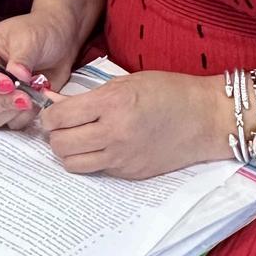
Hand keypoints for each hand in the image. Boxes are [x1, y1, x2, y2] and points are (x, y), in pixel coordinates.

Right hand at [0, 10, 85, 132]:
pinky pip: (10, 124)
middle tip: (24, 97)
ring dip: (10, 113)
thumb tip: (17, 76)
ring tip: (32, 98)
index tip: (8, 84)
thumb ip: (21, 58)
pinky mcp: (11, 108)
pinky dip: (23, 117)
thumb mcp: (30, 39)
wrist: (62, 41)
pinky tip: (37, 101)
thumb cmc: (40, 32)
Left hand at [40, 69, 224, 179]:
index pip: (59, 117)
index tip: (51, 112)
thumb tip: (60, 104)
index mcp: (112, 104)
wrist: (206, 118)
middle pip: (60, 144)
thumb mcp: (127, 81)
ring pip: (72, 163)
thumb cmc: (170, 91)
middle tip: (60, 126)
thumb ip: (93, 96)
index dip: (49, 115)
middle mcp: (114, 133)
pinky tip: (100, 146)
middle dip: (54, 134)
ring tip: (77, 139)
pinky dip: (90, 160)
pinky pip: (96, 170)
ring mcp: (122, 158)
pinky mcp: (130, 173)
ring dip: (68, 151)